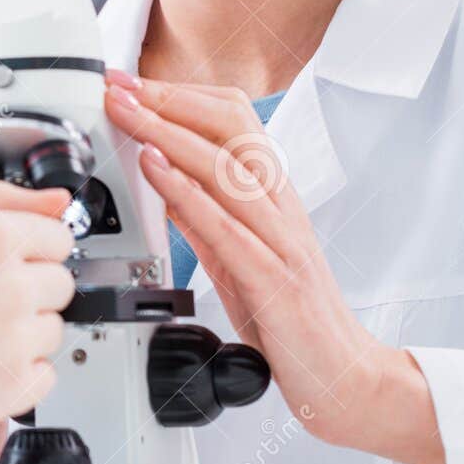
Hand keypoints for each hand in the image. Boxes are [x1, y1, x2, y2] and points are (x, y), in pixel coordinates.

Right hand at [0, 181, 75, 442]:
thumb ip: (1, 202)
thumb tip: (59, 202)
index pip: (59, 239)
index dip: (28, 252)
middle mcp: (10, 287)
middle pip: (61, 284)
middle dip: (28, 291)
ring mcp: (13, 341)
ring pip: (54, 331)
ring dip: (23, 333)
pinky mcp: (12, 388)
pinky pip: (46, 377)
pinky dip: (18, 374)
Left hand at [102, 70, 443, 463]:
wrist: (345, 380)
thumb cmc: (292, 319)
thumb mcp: (238, 255)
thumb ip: (205, 215)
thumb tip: (162, 181)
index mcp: (274, 198)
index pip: (235, 121)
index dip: (183, 95)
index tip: (134, 82)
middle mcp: (282, 209)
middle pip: (229, 130)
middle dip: (168, 101)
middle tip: (118, 84)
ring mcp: (281, 240)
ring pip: (226, 167)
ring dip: (168, 132)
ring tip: (126, 112)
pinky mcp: (274, 278)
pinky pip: (226, 223)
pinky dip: (185, 190)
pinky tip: (154, 168)